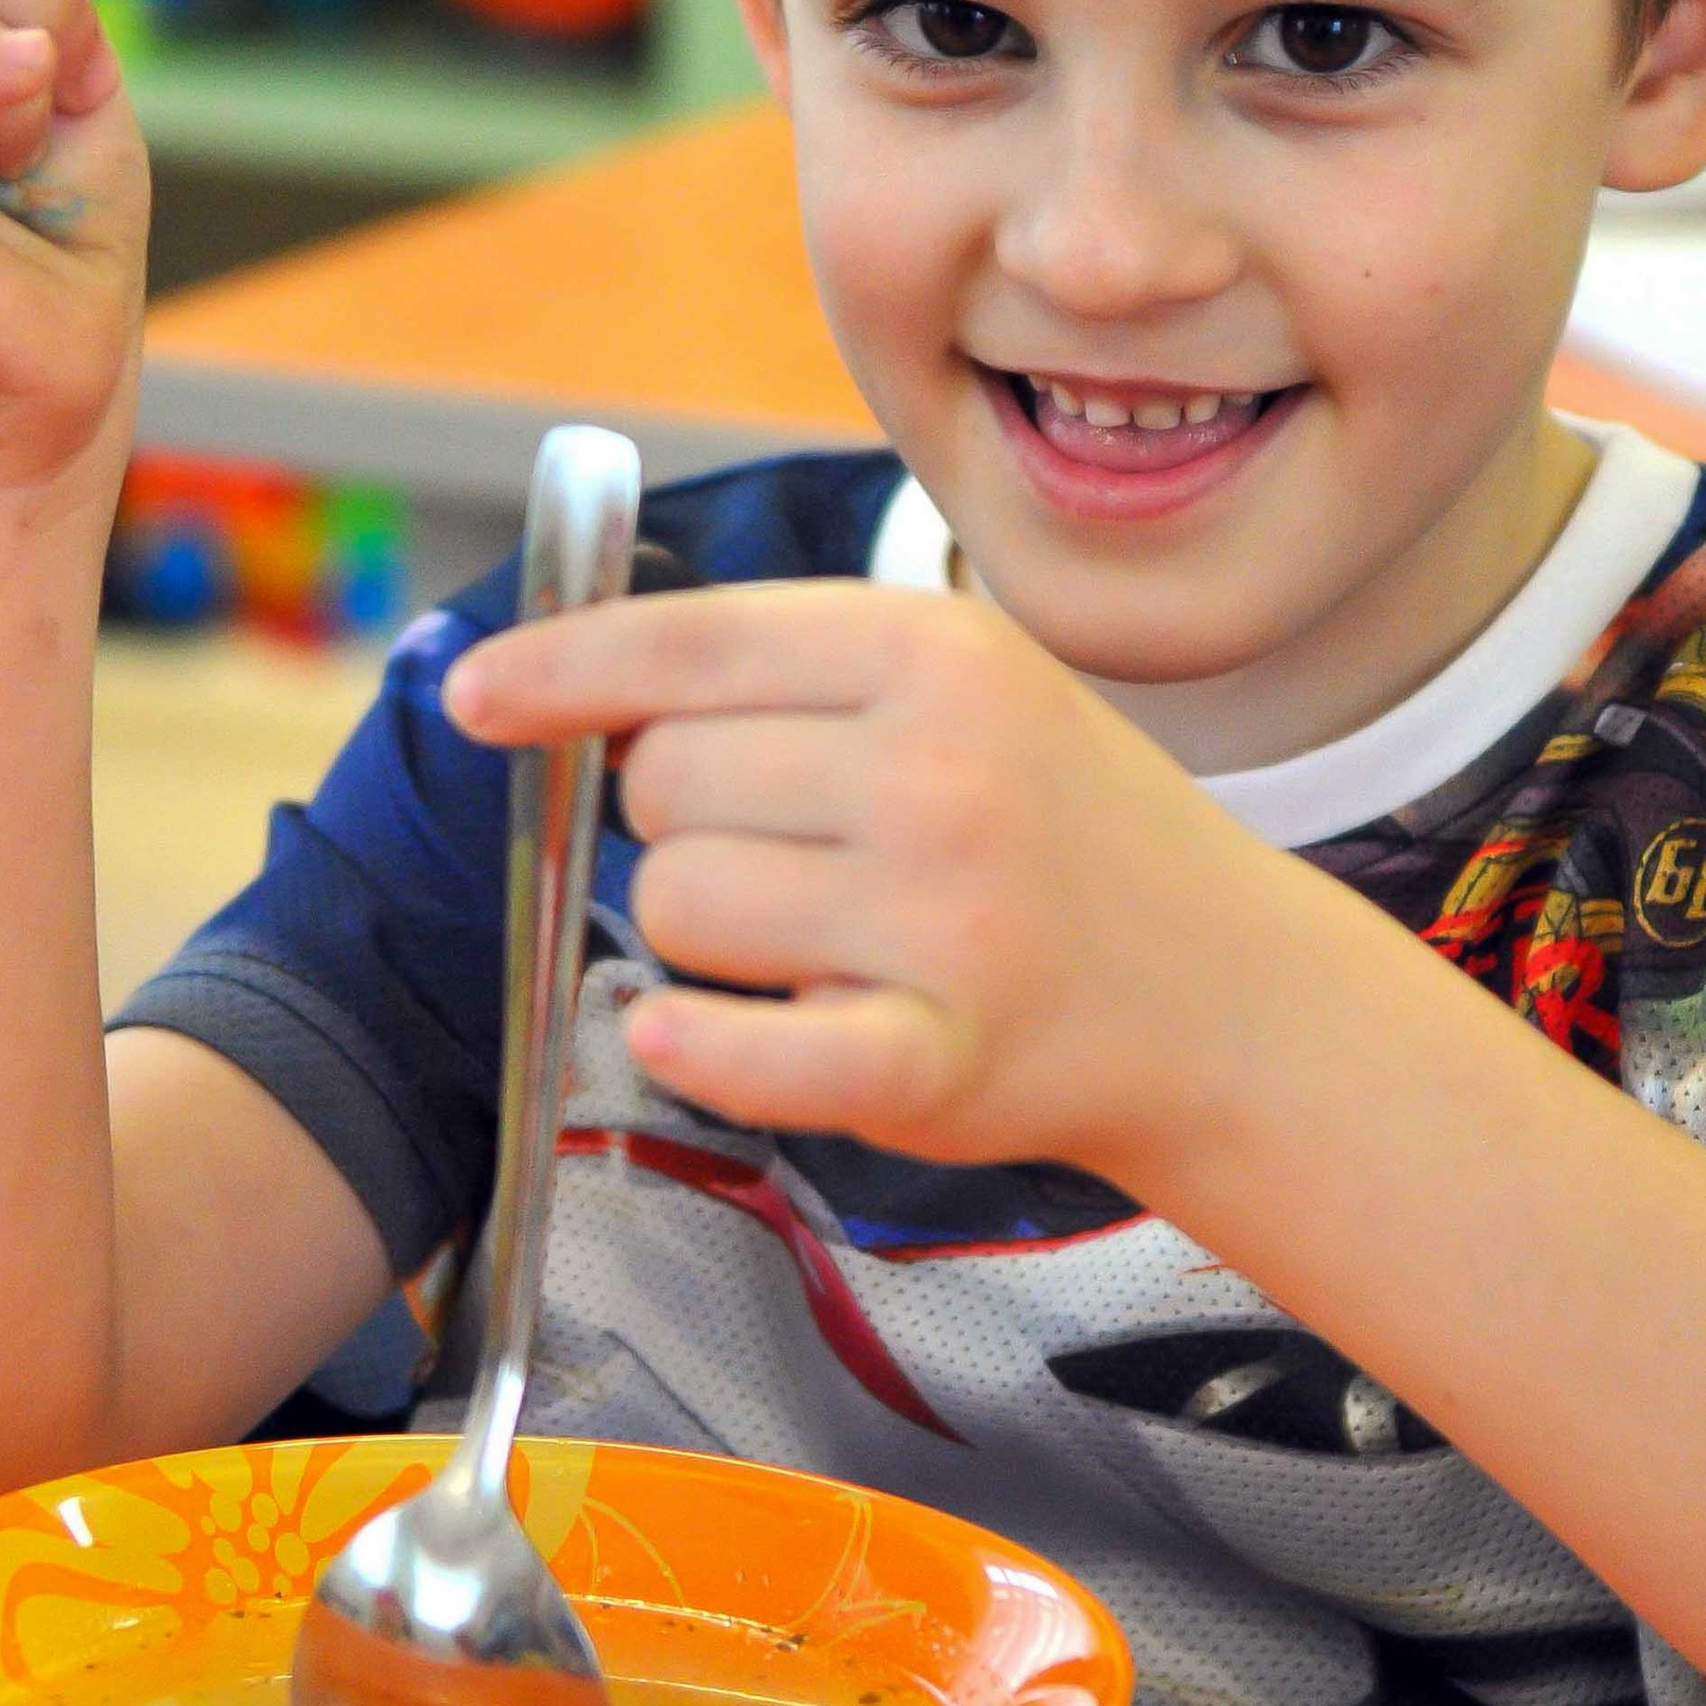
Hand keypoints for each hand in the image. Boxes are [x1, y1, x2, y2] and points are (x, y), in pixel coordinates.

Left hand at [445, 579, 1271, 1177]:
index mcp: (930, 652)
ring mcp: (941, 919)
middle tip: (789, 851)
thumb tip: (565, 682)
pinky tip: (681, 1032)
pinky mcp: (936, 1060)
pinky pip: (737, 1052)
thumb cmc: (1057, 829)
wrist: (1228, 993)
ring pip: (673, 910)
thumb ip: (784, 671)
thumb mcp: (960, 687)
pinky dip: (690, 1046)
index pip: (682, 645)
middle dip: (680, 821)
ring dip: (700, 938)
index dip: (555, 671)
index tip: (478, 698)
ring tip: (814, 940)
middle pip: (661, 784)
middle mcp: (935, 770)